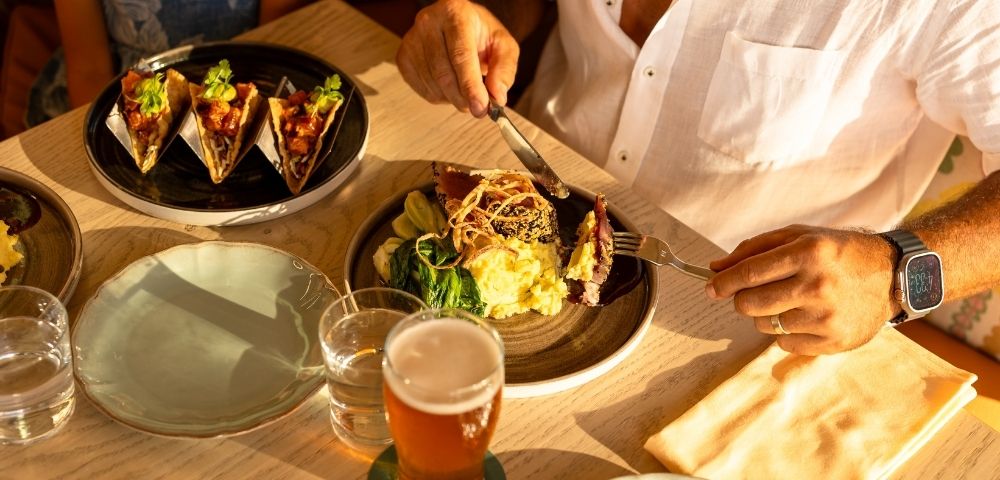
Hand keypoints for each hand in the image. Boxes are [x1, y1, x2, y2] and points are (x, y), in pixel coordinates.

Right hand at [396, 0, 518, 116]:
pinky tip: (449, 87)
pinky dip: (439, 96)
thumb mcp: (502, 45)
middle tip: (478, 108)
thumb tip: (497, 96)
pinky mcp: (403, 56)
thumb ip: (504, 69)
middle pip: (443, 73)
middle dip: (463, 97)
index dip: (470, 85)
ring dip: (453, 98)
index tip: (481, 106)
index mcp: (455, 12)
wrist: (457, 25)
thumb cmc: (479, 34)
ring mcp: (411, 40)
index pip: (461, 55)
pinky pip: (422, 89)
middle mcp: (428, 22)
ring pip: (433, 84)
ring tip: (466, 91)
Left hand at [705, 225, 898, 354]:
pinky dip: (786, 333)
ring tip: (788, 302)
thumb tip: (715, 268)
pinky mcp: (833, 340)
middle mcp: (817, 284)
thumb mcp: (800, 236)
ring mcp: (826, 316)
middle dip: (742, 300)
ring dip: (766, 315)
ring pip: (764, 325)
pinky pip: (785, 344)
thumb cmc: (838, 252)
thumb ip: (754, 248)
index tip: (711, 288)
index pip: (749, 273)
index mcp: (808, 252)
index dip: (723, 283)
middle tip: (751, 294)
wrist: (892, 276)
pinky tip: (805, 317)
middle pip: (749, 304)